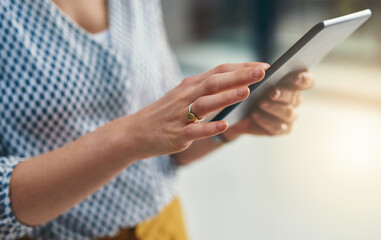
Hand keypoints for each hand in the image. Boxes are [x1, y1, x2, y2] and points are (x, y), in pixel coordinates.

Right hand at [119, 63, 268, 159]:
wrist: (135, 132)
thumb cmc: (164, 114)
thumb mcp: (183, 97)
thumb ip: (207, 92)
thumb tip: (236, 87)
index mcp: (189, 86)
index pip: (218, 71)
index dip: (241, 67)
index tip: (262, 66)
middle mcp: (185, 97)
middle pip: (213, 83)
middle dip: (238, 76)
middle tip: (261, 72)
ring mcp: (180, 116)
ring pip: (205, 104)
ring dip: (226, 97)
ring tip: (246, 92)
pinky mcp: (176, 135)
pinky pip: (194, 130)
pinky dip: (209, 127)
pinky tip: (224, 125)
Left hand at [223, 71, 314, 139]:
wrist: (236, 112)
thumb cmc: (247, 90)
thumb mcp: (248, 78)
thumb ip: (256, 71)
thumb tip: (263, 68)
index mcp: (292, 84)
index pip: (307, 81)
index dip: (304, 79)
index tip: (295, 78)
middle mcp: (294, 100)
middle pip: (295, 97)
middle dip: (283, 94)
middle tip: (271, 92)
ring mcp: (289, 116)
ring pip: (288, 113)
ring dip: (274, 108)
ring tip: (260, 103)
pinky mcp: (281, 129)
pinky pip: (277, 127)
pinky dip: (266, 121)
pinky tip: (255, 114)